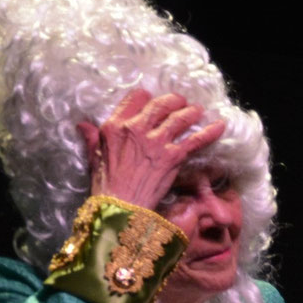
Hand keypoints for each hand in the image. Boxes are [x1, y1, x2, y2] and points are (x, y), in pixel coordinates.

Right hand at [80, 88, 226, 210]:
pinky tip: (220, 125)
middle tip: (181, 102)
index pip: (135, 99)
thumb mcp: (94, 156)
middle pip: (160, 105)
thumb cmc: (106, 183)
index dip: (147, 97)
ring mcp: (156, 141)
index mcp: (115, 126)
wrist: (121, 205)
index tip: (153, 100)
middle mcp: (136, 129)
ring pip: (179, 118)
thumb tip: (83, 124)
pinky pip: (196, 139)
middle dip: (173, 101)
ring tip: (198, 110)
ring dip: (191, 112)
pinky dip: (210, 132)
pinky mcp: (173, 156)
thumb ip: (92, 137)